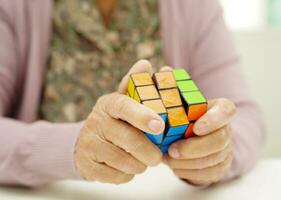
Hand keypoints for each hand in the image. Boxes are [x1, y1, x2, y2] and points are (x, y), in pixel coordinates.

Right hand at [74, 60, 164, 183]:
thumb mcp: (123, 101)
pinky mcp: (87, 166)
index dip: (142, 115)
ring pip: (123, 161)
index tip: (159, 126)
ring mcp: (89, 145)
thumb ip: (135, 83)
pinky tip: (126, 167)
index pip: (124, 107)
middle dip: (148, 151)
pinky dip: (127, 175)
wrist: (84, 144)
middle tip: (157, 157)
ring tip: (142, 160)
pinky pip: (115, 176)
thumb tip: (145, 63)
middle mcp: (96, 122)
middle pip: (127, 139)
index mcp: (108, 104)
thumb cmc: (113, 121)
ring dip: (139, 164)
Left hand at [163, 98, 235, 185]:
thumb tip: (156, 111)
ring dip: (186, 162)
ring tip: (167, 158)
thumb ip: (173, 104)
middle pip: (219, 140)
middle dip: (193, 148)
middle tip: (172, 150)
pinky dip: (188, 171)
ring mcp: (226, 150)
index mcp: (221, 109)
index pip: (226, 111)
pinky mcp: (220, 167)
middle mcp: (227, 129)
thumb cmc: (183, 117)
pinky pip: (207, 173)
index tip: (196, 128)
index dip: (213, 120)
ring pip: (212, 159)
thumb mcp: (179, 106)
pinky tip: (175, 166)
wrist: (189, 137)